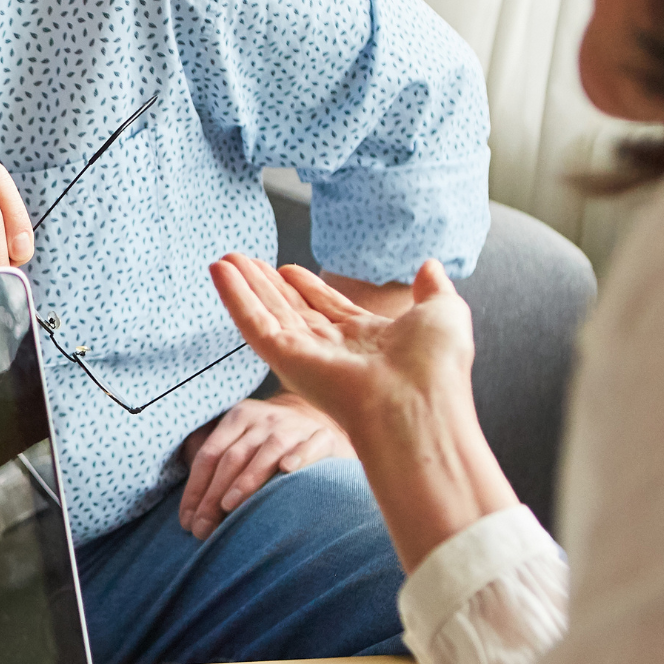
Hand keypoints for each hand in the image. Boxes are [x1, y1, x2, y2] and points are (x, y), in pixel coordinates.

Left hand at [175, 393, 353, 539]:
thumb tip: (189, 511)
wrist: (318, 422)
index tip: (187, 522)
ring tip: (229, 505)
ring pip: (268, 451)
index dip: (196, 489)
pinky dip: (299, 457)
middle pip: (233, 457)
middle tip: (203, 528)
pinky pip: (311, 446)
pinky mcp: (323, 436)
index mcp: (238, 418)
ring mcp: (295, 426)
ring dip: (248, 479)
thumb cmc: (267, 445)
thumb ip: (214, 465)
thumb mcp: (240, 442)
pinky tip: (288, 470)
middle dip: (214, 495)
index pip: (209, 455)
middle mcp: (264, 419)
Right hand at [210, 254, 514, 568]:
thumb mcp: (444, 313)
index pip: (328, 309)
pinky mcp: (286, 361)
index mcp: (367, 341)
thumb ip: (434, 288)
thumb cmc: (438, 369)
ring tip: (224, 258)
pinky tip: (220, 271)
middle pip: (291, 310)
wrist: (420, 405)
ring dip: (243, 285)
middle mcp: (332, 351)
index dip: (306, 287)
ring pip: (267, 314)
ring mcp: (306, 357)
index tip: (286, 268)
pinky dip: (235, 297)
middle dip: (266, 285)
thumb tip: (430, 265)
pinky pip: (253, 324)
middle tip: (242, 259)